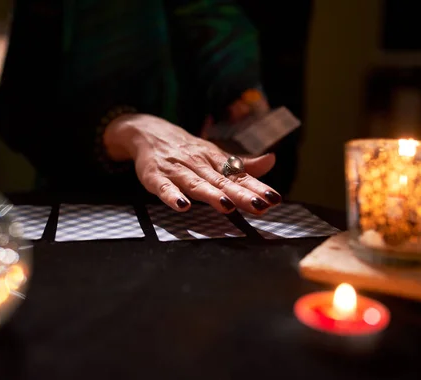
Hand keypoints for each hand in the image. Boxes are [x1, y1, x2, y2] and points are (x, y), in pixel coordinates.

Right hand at [104, 114, 281, 213]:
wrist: (147, 132)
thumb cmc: (185, 148)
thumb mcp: (213, 154)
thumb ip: (241, 164)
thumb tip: (271, 160)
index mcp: (213, 159)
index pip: (238, 174)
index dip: (256, 186)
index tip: (273, 198)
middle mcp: (197, 163)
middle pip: (221, 181)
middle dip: (240, 193)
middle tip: (258, 205)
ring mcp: (176, 170)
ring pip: (196, 183)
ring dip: (211, 195)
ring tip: (226, 206)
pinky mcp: (155, 177)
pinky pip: (164, 188)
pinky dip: (172, 196)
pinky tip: (182, 206)